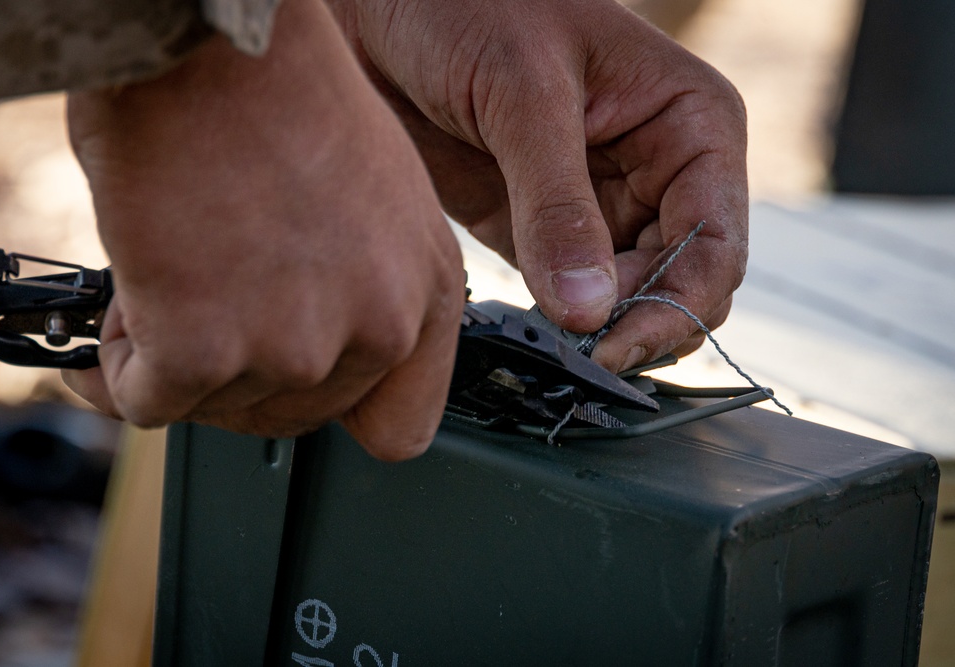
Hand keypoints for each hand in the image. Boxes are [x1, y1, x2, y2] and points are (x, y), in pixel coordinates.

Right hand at [64, 0, 463, 459]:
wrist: (210, 41)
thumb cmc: (283, 95)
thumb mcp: (378, 202)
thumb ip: (368, 289)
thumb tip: (317, 349)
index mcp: (426, 292)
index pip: (401, 425)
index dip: (335, 412)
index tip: (292, 387)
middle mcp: (376, 328)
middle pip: (293, 419)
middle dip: (243, 377)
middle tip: (206, 314)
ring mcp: (295, 345)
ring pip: (216, 406)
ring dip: (179, 356)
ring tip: (169, 273)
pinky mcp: (206, 348)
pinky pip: (146, 400)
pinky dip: (119, 369)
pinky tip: (123, 303)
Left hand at [328, 0, 747, 370]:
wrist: (384, 3)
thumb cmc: (468, 3)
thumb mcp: (524, 93)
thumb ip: (556, 203)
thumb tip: (590, 311)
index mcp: (688, 123)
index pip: (715, 239)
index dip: (678, 304)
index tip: (616, 346)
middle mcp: (656, 170)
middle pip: (678, 281)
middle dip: (637, 324)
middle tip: (580, 355)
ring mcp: (598, 205)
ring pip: (626, 298)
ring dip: (596, 331)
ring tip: (551, 345)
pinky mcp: (540, 230)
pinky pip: (568, 294)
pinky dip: (556, 322)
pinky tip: (531, 331)